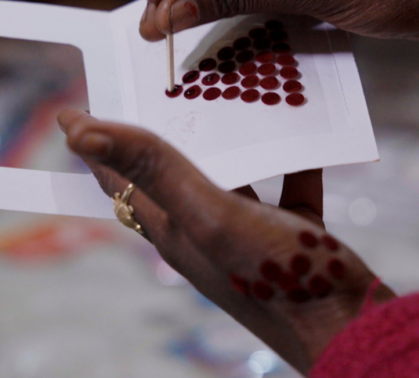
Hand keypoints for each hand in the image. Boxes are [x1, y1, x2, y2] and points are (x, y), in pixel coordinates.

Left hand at [57, 108, 394, 373]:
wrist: (347, 330)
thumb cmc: (276, 279)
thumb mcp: (209, 215)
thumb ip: (154, 171)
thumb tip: (80, 134)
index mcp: (172, 229)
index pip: (116, 179)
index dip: (92, 144)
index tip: (71, 110)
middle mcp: (203, 229)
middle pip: (165, 171)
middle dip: (149, 132)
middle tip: (143, 87)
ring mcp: (248, 232)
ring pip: (226, 172)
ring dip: (220, 136)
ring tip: (218, 93)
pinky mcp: (292, 232)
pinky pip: (288, 182)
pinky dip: (292, 156)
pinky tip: (304, 130)